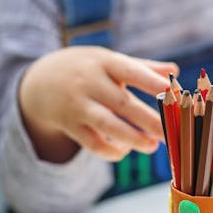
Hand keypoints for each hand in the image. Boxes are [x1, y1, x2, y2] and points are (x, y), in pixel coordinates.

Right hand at [19, 46, 177, 162]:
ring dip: (133, 138)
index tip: (175, 94)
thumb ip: (142, 68)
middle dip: (151, 120)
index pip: (132, 71)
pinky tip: (126, 150)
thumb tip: (174, 72)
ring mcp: (77, 105)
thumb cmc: (86, 69)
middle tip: (173, 133)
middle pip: (123, 103)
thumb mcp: (108, 61)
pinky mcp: (70, 126)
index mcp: (104, 63)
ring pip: (107, 125)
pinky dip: (111, 151)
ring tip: (152, 147)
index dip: (153, 82)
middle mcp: (90, 83)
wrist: (38, 81)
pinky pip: (92, 143)